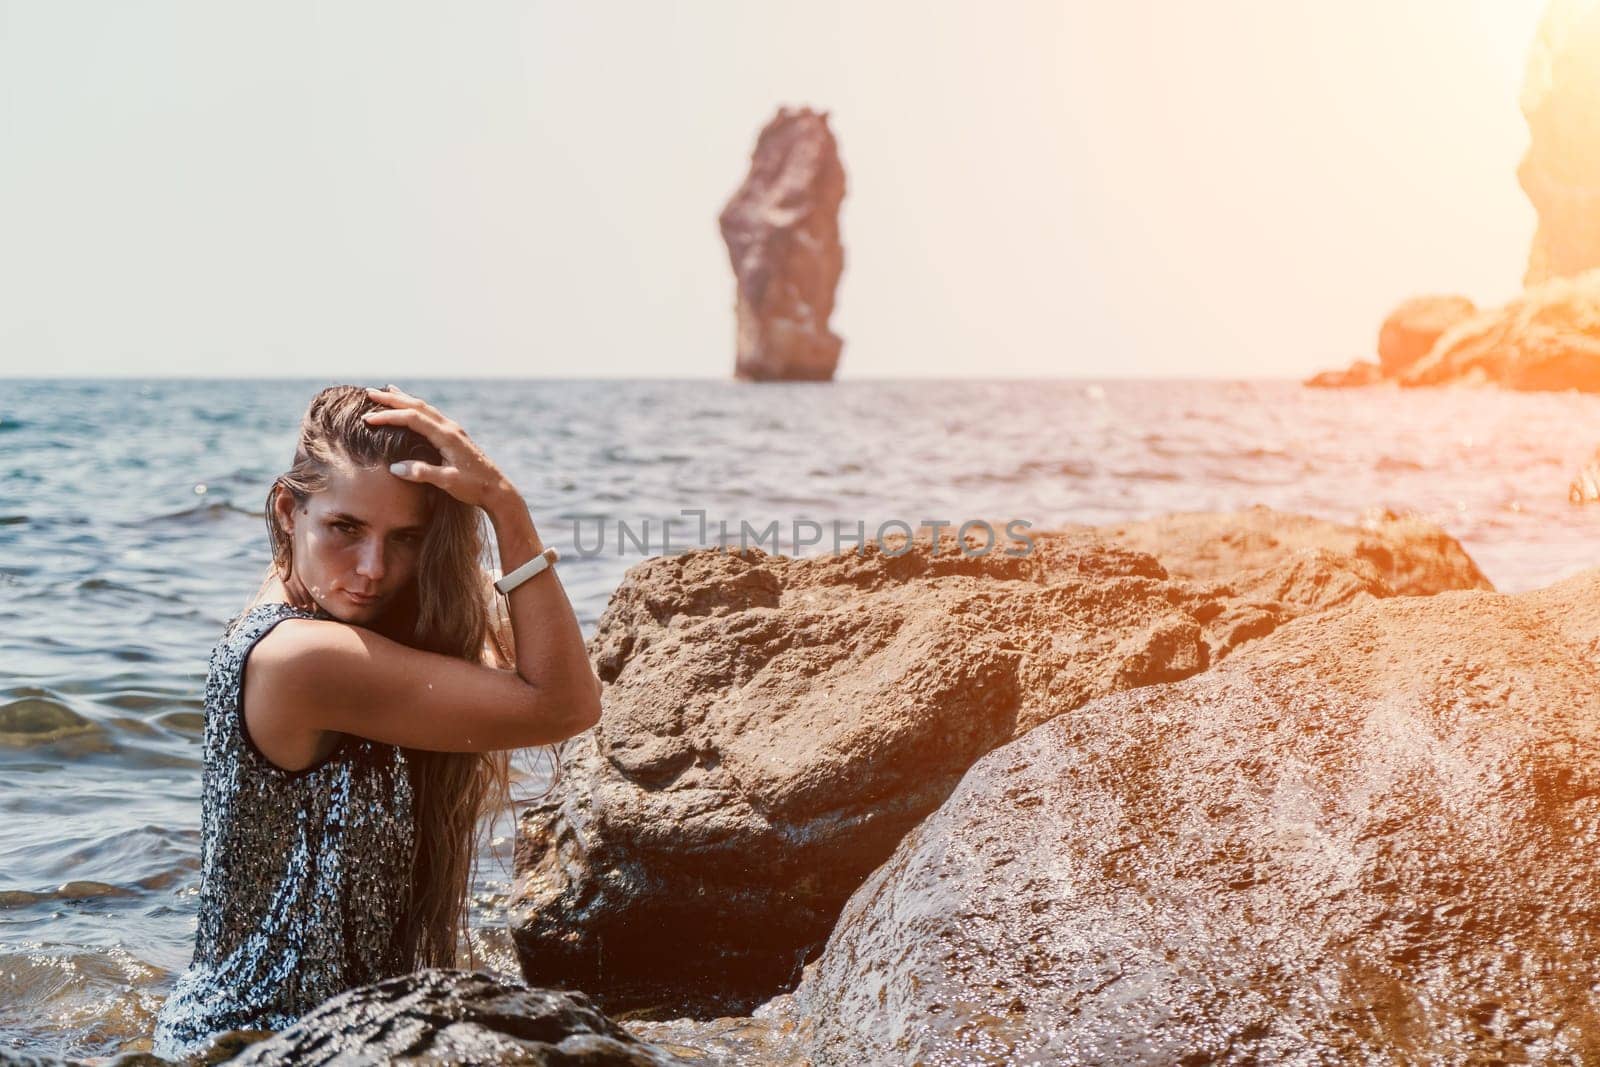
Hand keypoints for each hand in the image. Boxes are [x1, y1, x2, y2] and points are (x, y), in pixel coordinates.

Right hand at [361, 385, 513, 510]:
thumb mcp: (448, 482)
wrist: (498, 490)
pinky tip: (411, 409)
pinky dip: (416, 408)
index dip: (389, 417)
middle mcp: (450, 428)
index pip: (412, 418)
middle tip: (369, 392)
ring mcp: (453, 430)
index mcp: (447, 436)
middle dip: (392, 399)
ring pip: (425, 408)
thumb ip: (423, 473)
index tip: (368, 419)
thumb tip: (395, 468)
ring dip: (404, 399)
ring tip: (387, 391)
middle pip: (417, 406)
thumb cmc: (474, 487)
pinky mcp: (455, 436)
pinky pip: (431, 415)